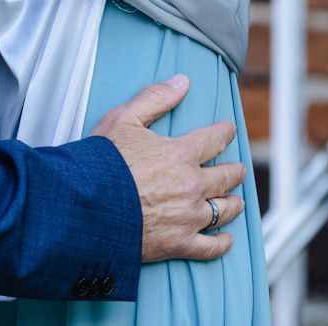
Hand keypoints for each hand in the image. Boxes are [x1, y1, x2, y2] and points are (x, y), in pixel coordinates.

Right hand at [91, 74, 245, 262]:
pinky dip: (222, 243)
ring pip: (224, 210)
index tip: (229, 129)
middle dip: (235, 170)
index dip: (224, 132)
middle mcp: (192, 185)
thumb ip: (156, 98)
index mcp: (180, 154)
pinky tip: (226, 239)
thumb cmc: (103, 160)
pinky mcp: (180, 243)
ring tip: (236, 200)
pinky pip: (211, 247)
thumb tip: (182, 81)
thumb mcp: (125, 118)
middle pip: (226, 177)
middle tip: (239, 168)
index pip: (213, 139)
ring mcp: (189, 217)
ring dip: (233, 203)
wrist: (88, 206)